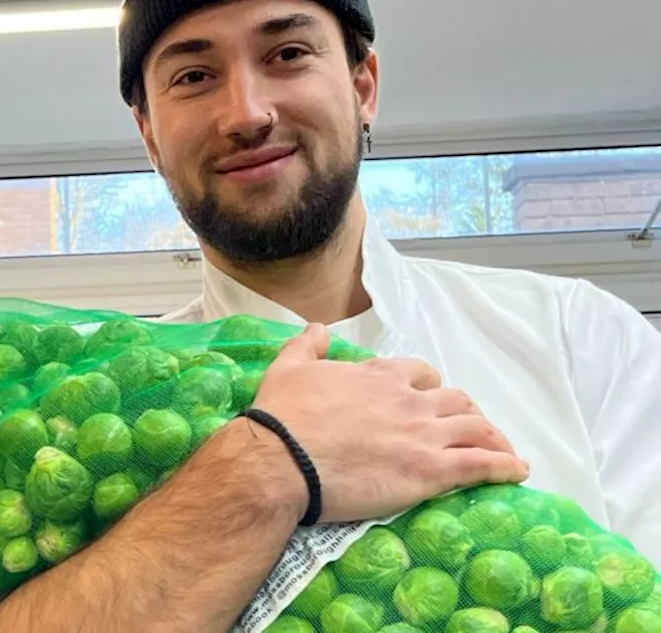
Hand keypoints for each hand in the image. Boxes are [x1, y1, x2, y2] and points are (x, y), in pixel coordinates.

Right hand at [249, 323, 528, 522]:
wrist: (282, 459)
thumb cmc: (283, 416)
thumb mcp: (288, 368)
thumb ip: (306, 346)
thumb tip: (317, 328)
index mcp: (379, 376)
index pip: (420, 373)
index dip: (429, 385)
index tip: (430, 397)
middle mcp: (409, 400)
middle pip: (456, 401)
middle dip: (468, 412)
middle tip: (470, 428)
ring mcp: (424, 436)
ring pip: (477, 429)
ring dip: (493, 437)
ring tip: (502, 449)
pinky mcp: (431, 471)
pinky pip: (482, 465)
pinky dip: (505, 466)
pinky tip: (517, 471)